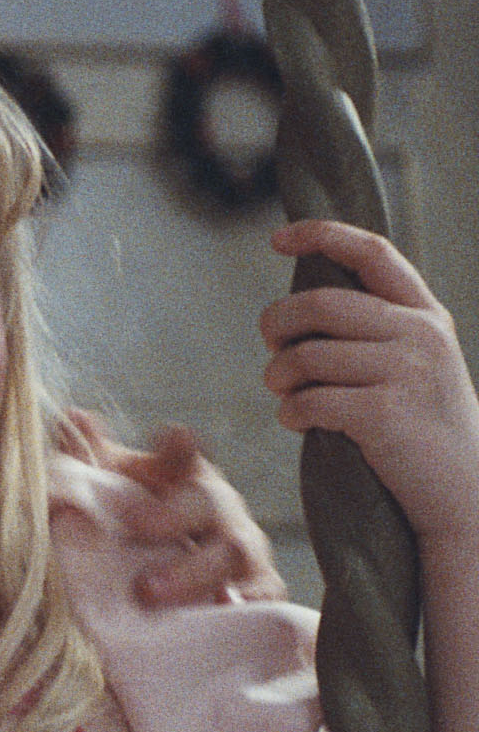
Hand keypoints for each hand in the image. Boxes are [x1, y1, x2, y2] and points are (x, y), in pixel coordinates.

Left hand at [54, 408, 285, 605]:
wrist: (165, 589)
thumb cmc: (137, 529)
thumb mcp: (109, 493)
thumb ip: (89, 460)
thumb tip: (74, 418)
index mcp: (184, 480)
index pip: (184, 457)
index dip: (179, 448)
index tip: (173, 437)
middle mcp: (218, 511)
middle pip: (208, 502)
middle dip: (173, 514)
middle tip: (134, 527)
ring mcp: (240, 552)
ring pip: (231, 553)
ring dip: (192, 571)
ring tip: (148, 591)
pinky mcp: (256, 592)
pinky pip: (259, 597)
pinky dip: (239, 604)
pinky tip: (213, 611)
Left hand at [263, 220, 478, 549]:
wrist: (464, 496)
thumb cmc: (423, 434)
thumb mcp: (416, 367)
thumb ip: (376, 332)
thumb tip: (301, 308)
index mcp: (426, 316)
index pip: (372, 253)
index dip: (322, 235)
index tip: (279, 238)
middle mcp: (420, 335)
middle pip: (319, 303)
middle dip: (276, 324)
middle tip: (272, 352)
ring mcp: (406, 372)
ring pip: (305, 355)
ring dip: (278, 378)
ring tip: (287, 395)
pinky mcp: (384, 413)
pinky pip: (307, 400)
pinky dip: (291, 413)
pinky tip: (301, 423)